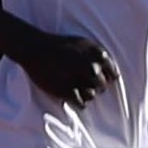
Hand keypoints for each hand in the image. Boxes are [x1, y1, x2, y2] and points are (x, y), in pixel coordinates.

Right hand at [4, 21, 118, 109]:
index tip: (93, 78)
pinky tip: (69, 96)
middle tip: (80, 83)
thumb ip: (99, 56)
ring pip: (92, 96)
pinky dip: (77, 102)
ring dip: (84, 95)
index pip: (113, 75)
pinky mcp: (66, 91)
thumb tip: (113, 75)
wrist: (34, 48)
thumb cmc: (59, 44)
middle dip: (93, 86)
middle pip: (102, 86)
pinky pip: (81, 104)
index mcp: (99, 55)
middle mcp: (91, 67)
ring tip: (73, 89)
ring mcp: (79, 79)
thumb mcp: (84, 43)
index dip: (104, 78)